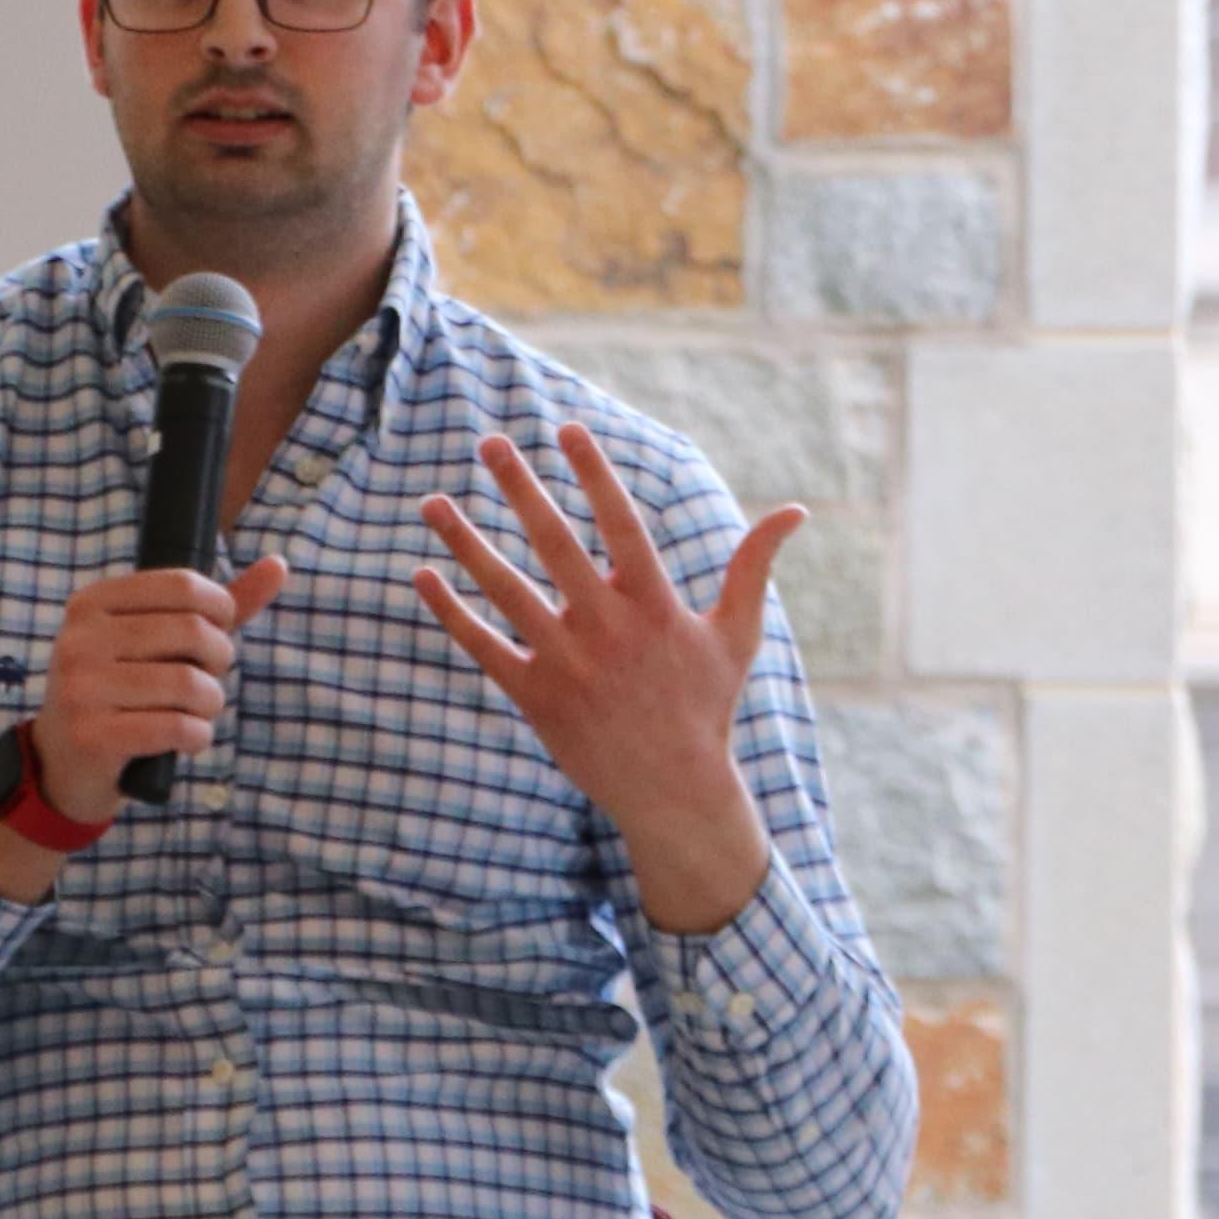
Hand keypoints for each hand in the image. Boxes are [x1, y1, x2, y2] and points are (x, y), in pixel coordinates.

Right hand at [27, 555, 295, 822]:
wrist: (63, 761)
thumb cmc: (123, 691)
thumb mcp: (156, 641)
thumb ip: (215, 606)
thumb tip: (278, 565)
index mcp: (92, 603)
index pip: (183, 586)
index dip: (221, 610)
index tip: (220, 632)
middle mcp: (80, 639)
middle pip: (191, 631)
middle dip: (219, 659)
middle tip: (210, 679)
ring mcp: (81, 688)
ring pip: (187, 683)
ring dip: (210, 704)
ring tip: (200, 712)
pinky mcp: (91, 735)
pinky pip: (175, 728)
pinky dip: (197, 737)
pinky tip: (188, 739)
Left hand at [417, 426, 799, 935]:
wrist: (674, 791)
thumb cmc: (706, 704)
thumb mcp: (736, 633)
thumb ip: (754, 565)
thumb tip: (797, 509)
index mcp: (656, 606)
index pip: (622, 524)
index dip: (595, 474)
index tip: (567, 428)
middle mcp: (608, 629)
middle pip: (555, 544)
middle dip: (521, 489)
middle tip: (489, 442)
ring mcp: (568, 663)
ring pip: (507, 591)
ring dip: (466, 543)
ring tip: (432, 502)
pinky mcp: (536, 697)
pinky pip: (484, 646)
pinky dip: (451, 611)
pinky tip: (421, 574)